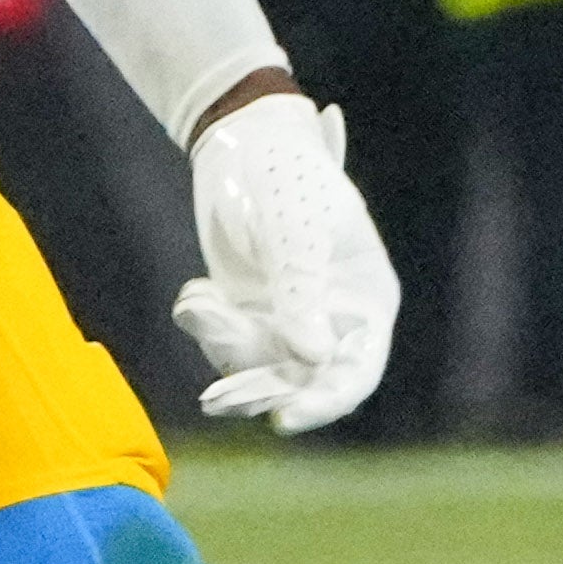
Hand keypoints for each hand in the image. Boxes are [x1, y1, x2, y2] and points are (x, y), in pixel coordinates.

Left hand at [174, 86, 398, 432]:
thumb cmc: (283, 178)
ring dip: (222, 345)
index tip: (283, 420)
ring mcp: (288, 319)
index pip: (356, 371)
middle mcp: (332, 320)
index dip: (325, 402)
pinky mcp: (248, 312)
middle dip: (255, 385)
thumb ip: (301, 292)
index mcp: (366, 300)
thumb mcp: (292, 233)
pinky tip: (196, 293)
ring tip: (200, 300)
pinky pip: (225, 345)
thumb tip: (315, 359)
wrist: (240, 144)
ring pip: (254, 367)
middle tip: (214, 398)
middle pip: (299, 382)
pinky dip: (207, 326)